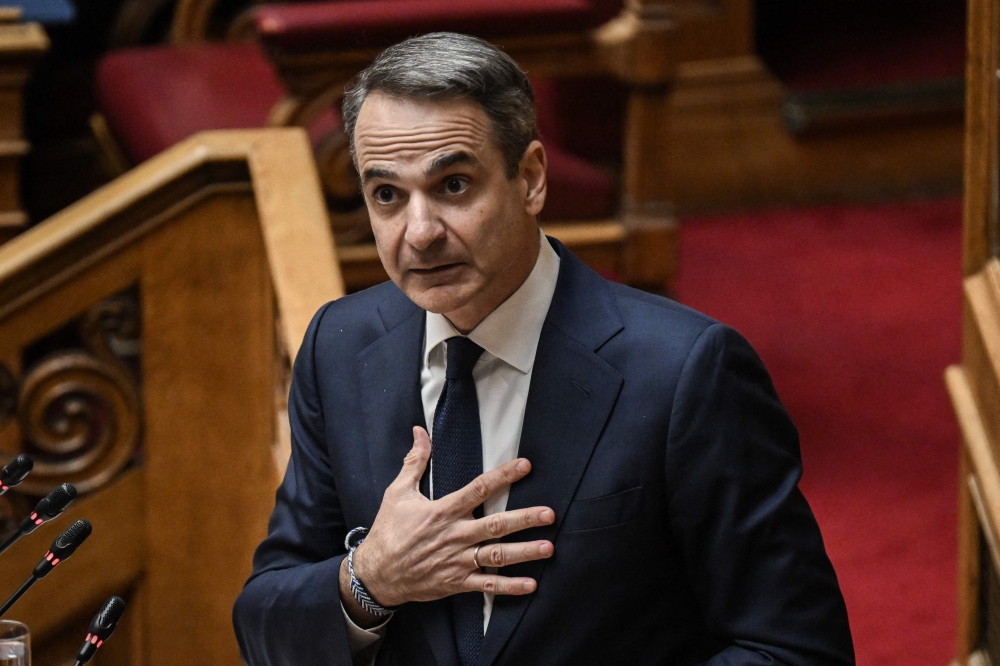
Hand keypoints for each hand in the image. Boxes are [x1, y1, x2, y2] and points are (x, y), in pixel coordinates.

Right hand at [340, 426, 554, 625]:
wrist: (377, 573)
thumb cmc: (388, 530)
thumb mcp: (398, 492)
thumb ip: (415, 461)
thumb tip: (419, 431)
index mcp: (443, 511)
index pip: (478, 489)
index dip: (503, 476)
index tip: (525, 466)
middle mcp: (455, 536)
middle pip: (496, 525)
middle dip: (524, 519)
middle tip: (549, 514)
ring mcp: (458, 561)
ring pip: (496, 555)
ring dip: (524, 552)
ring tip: (548, 547)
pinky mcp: (457, 582)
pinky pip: (487, 585)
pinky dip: (509, 587)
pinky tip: (531, 585)